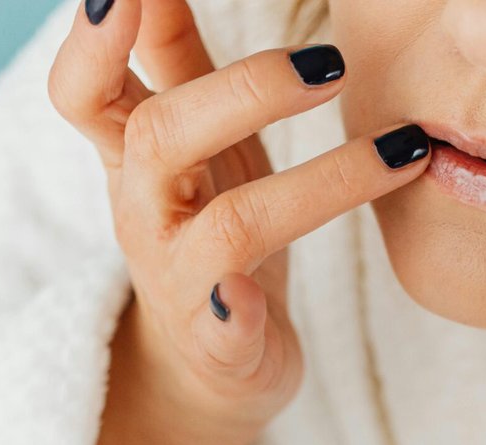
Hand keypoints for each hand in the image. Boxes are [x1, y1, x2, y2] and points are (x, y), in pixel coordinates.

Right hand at [47, 0, 431, 444]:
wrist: (210, 362)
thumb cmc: (206, 226)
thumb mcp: (191, 135)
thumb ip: (171, 47)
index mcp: (133, 154)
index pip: (84, 91)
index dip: (92, 42)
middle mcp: (144, 211)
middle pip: (160, 137)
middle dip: (245, 89)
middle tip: (333, 62)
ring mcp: (179, 280)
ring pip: (230, 226)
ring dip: (321, 185)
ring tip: (400, 153)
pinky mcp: (219, 344)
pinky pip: (228, 329)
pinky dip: (243, 314)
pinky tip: (259, 304)